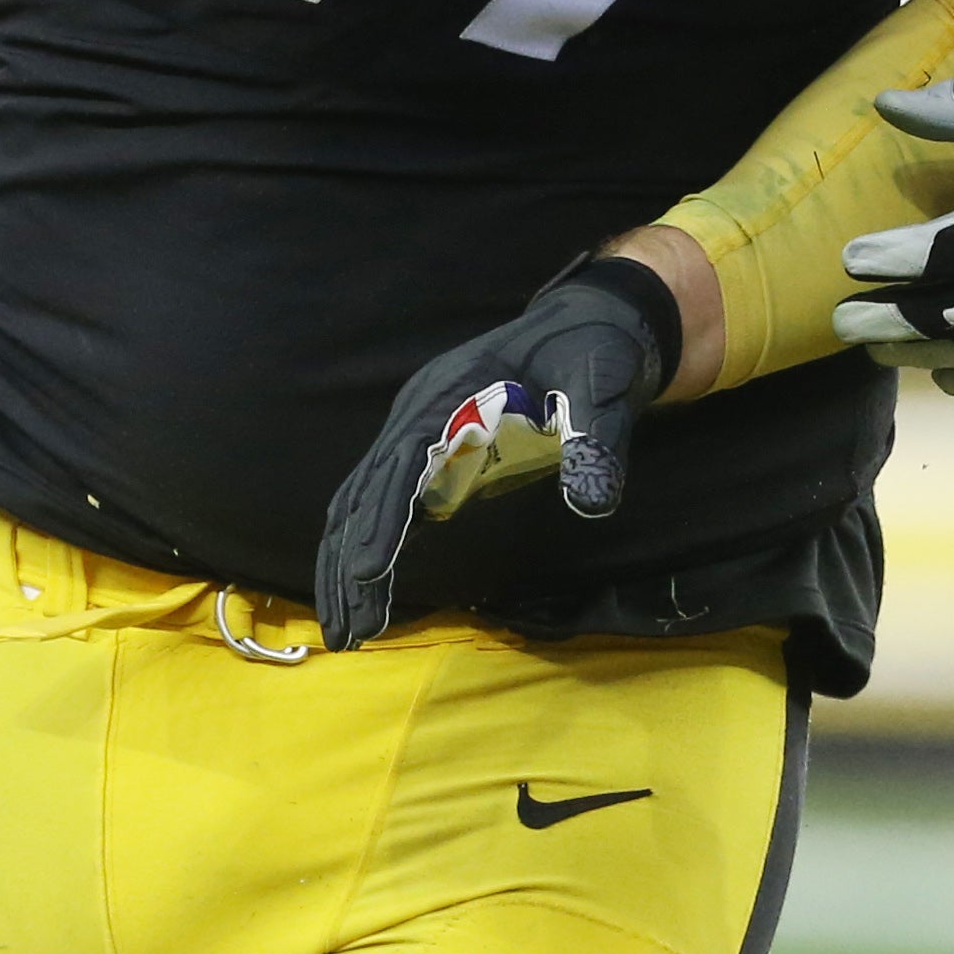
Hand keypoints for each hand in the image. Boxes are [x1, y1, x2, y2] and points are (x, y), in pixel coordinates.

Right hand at [312, 255, 680, 649]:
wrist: (595, 321)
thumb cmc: (595, 348)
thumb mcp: (604, 383)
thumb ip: (595, 437)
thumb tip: (593, 503)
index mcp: (452, 389)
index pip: (402, 461)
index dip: (382, 518)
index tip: (368, 574)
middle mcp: (421, 409)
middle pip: (366, 488)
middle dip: (351, 560)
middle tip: (351, 631)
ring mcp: (421, 426)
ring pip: (363, 497)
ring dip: (349, 560)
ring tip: (351, 628)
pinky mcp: (433, 446)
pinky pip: (386, 496)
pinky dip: (369, 540)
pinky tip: (367, 587)